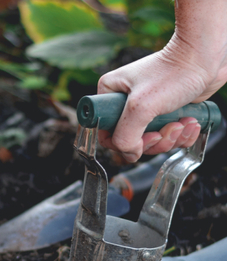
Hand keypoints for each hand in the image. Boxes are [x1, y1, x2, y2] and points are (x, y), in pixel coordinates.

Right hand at [97, 6, 226, 162]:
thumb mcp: (141, 107)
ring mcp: (146, 109)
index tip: (144, 137)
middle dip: (155, 141)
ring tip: (182, 122)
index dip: (124, 143)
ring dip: (171, 138)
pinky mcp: (165, 113)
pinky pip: (168, 137)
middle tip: (168, 128)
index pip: (106, 133)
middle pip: (131, 141)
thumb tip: (129, 154)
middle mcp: (125, 103)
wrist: (206, 55)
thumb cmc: (174, 72)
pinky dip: (181, 135)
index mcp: (110, 95)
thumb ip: (126, 136)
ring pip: (151, 141)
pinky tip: (190, 122)